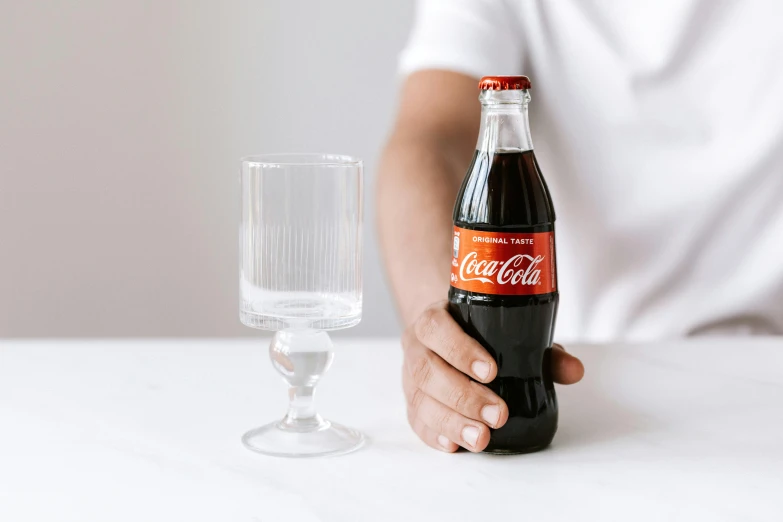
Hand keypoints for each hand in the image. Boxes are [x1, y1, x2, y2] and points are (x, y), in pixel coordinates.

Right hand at [402, 300, 583, 452]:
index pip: (437, 328)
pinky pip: (415, 420)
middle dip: (463, 396)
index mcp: (435, 320)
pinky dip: (434, 434)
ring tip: (482, 438)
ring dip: (452, 422)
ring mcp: (409, 376)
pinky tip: (455, 445)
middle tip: (497, 415)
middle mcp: (417, 346)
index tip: (491, 371)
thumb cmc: (478, 334)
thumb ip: (541, 351)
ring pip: (420, 400)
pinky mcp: (411, 402)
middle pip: (427, 371)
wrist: (444, 334)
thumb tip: (574, 371)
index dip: (460, 349)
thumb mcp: (508, 333)